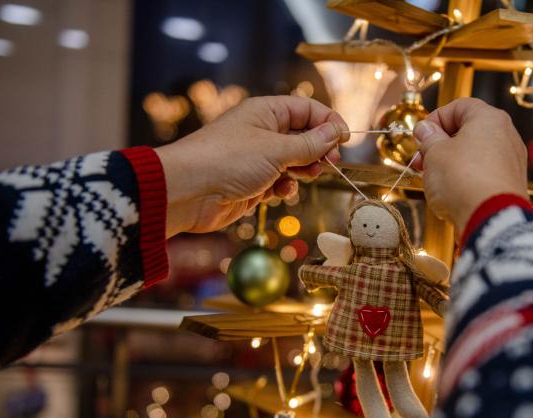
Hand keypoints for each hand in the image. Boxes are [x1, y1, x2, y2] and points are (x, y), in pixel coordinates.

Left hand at [156, 96, 348, 236]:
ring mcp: (257, 158)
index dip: (328, 122)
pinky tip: (281, 194)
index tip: (344, 140)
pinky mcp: (252, 183)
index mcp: (266, 112)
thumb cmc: (227, 161)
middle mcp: (262, 132)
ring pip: (294, 162)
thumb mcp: (276, 149)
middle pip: (303, 136)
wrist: (188, 192)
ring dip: (303, 171)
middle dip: (319, 150)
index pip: (307, 109)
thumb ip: (309, 143)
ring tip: (304, 177)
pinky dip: (285, 189)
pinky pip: (280, 183)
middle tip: (329, 162)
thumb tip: (334, 132)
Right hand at [412, 98, 527, 238]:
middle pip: (467, 132)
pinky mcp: (510, 184)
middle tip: (421, 161)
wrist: (491, 218)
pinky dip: (466, 178)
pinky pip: (484, 173)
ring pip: (475, 154)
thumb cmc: (463, 180)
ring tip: (433, 180)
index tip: (421, 136)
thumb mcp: (434, 154)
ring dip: (451, 163)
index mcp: (489, 118)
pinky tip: (452, 193)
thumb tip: (425, 129)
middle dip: (440, 145)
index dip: (435, 119)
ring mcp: (511, 161)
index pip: (458, 106)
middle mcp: (506, 135)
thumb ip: (429, 138)